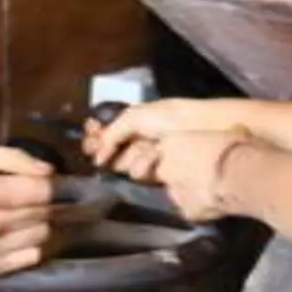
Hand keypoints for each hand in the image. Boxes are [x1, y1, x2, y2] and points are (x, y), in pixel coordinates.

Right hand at [0, 141, 54, 279]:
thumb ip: (13, 159)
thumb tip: (49, 172)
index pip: (43, 192)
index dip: (43, 186)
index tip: (33, 184)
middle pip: (43, 214)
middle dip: (38, 204)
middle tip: (21, 200)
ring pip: (40, 236)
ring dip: (34, 225)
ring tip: (14, 217)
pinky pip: (30, 257)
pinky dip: (26, 245)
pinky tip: (10, 235)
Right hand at [82, 98, 236, 172]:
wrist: (200, 127)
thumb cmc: (168, 117)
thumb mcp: (134, 117)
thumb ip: (111, 134)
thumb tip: (96, 158)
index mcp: (130, 123)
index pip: (103, 133)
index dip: (94, 136)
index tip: (91, 134)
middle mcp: (136, 142)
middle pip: (108, 152)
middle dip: (106, 147)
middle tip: (104, 146)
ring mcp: (146, 159)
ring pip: (123, 165)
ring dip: (130, 155)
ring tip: (147, 147)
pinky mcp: (158, 174)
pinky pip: (140, 175)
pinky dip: (143, 165)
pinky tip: (154, 155)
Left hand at [152, 129, 256, 222]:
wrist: (242, 177)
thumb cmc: (235, 146)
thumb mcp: (232, 131)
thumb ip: (224, 136)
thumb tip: (235, 133)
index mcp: (172, 142)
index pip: (166, 147)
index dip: (180, 151)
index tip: (195, 153)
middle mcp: (166, 168)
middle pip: (165, 172)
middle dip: (179, 173)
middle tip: (201, 174)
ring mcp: (174, 193)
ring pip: (177, 193)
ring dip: (189, 192)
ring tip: (212, 192)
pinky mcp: (187, 213)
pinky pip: (192, 210)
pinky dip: (201, 209)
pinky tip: (218, 206)